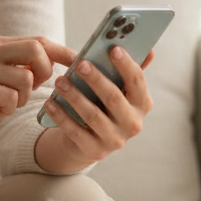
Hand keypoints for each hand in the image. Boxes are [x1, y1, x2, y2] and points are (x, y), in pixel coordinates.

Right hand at [0, 36, 74, 176]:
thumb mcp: (10, 83)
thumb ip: (31, 69)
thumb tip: (68, 63)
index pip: (39, 41)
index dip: (63, 51)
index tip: (80, 62)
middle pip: (36, 50)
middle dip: (45, 73)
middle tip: (35, 90)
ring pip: (26, 79)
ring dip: (23, 98)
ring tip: (6, 103)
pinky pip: (11, 98)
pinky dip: (8, 109)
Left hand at [36, 45, 154, 169]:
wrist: (90, 140)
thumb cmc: (105, 105)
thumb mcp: (119, 90)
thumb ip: (129, 71)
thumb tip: (149, 50)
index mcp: (142, 104)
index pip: (137, 82)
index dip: (126, 65)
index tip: (113, 49)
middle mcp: (132, 124)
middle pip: (114, 98)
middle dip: (96, 79)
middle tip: (80, 64)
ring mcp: (114, 140)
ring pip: (93, 115)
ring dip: (74, 96)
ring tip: (60, 81)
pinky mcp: (94, 151)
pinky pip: (75, 131)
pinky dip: (61, 116)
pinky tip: (51, 103)